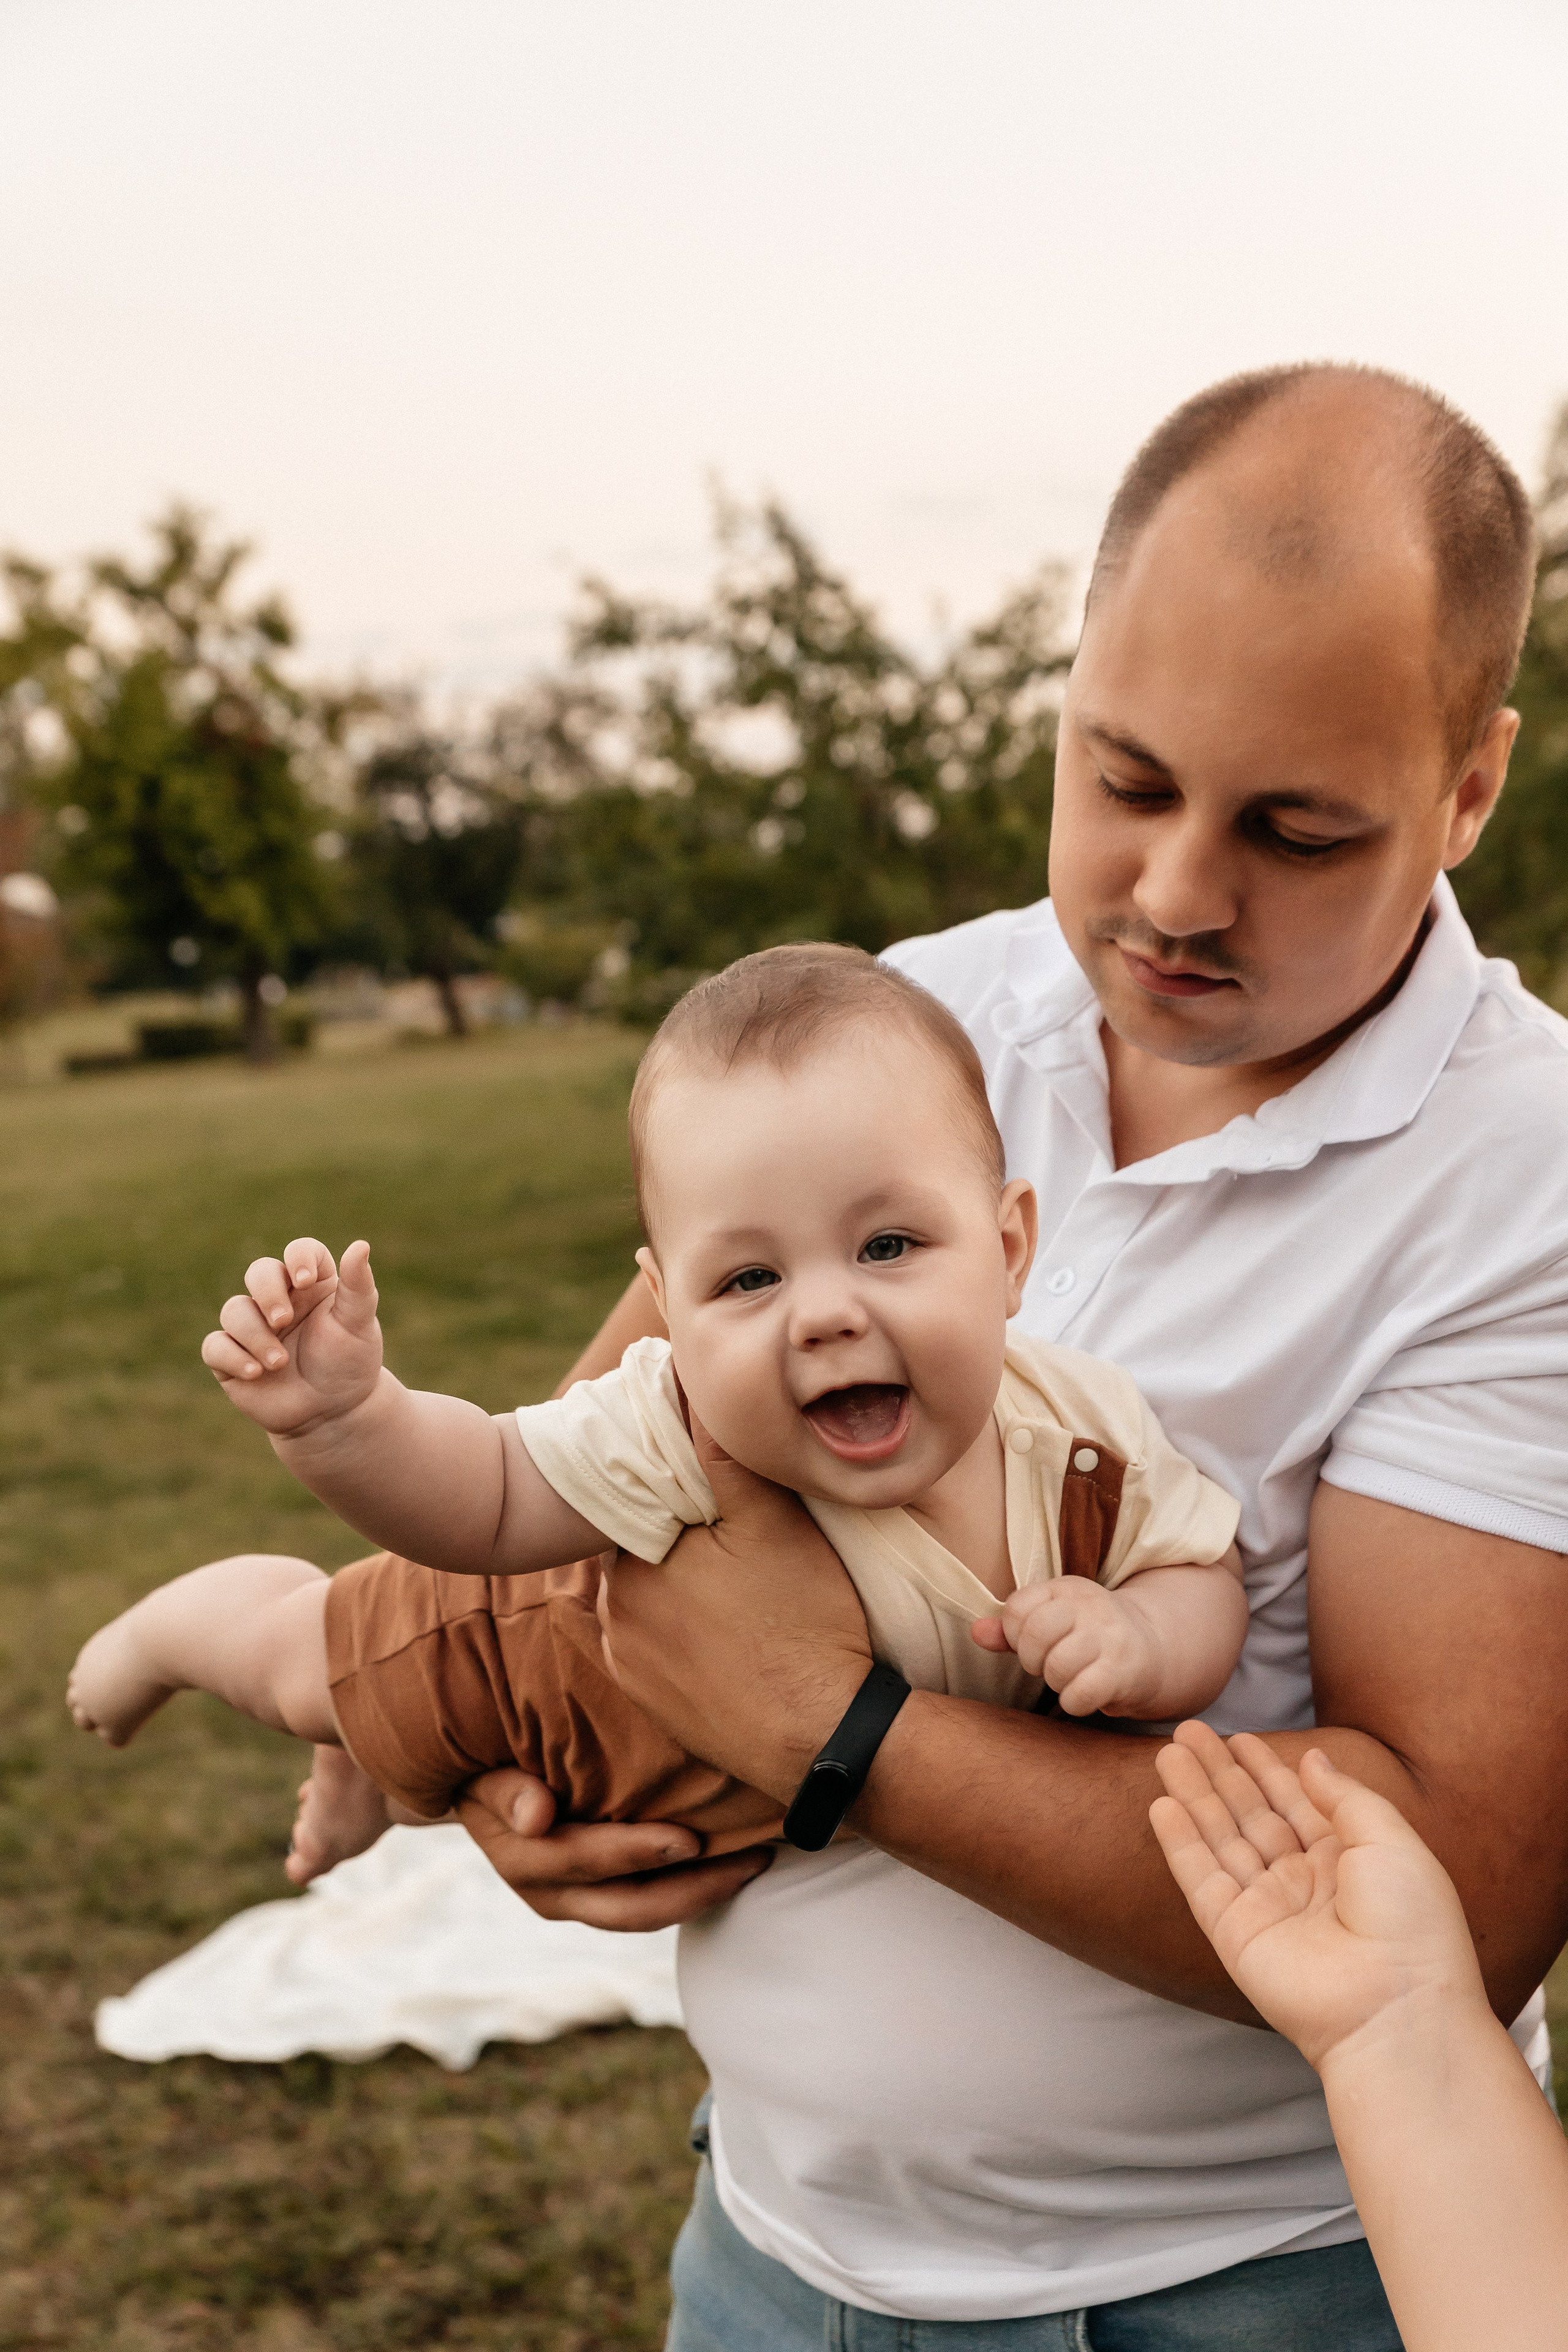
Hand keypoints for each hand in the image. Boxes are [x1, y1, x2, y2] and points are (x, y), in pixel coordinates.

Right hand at [201, 1237, 382, 1435]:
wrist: (332, 1413)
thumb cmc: (349, 1363)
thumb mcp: (359, 1325)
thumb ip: (358, 1286)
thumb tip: (361, 1245)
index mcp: (312, 1284)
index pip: (300, 1251)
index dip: (298, 1258)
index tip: (305, 1281)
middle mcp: (279, 1299)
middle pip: (259, 1272)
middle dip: (267, 1293)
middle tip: (282, 1320)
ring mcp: (253, 1326)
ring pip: (234, 1310)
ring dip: (254, 1335)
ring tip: (278, 1363)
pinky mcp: (231, 1356)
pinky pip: (215, 1346)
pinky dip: (232, 1356)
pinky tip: (255, 1373)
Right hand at [456, 1767, 772, 1929]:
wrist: (483, 1798)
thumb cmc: (491, 1771)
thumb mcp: (487, 1776)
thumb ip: (509, 1793)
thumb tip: (537, 1816)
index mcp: (526, 1863)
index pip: (587, 1861)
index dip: (639, 1853)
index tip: (692, 1838)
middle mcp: (556, 1896)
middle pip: (633, 1907)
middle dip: (696, 1889)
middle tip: (752, 1859)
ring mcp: (583, 1905)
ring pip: (650, 1915)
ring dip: (705, 1894)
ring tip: (757, 1862)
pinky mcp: (605, 1900)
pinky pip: (654, 1904)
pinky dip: (694, 1890)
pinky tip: (734, 1864)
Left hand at [597, 1417, 871, 1802]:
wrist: (823, 1738)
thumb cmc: (802, 1622)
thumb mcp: (772, 1521)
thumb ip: (722, 1451)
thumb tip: (688, 1385)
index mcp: (632, 1562)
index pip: (645, 1499)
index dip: (686, 1486)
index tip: (729, 1492)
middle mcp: (615, 1615)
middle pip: (650, 1549)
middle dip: (687, 1537)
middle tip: (748, 1540)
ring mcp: (631, 1666)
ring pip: (657, 1599)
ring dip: (690, 1588)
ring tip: (750, 1590)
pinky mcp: (655, 1705)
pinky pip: (665, 1649)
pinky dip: (693, 1636)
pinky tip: (739, 1634)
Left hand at [972, 1577, 1160, 1715]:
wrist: (1152, 1649)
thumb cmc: (1088, 1636)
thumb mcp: (1052, 1621)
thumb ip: (1011, 1629)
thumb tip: (976, 1633)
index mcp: (1067, 1587)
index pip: (1016, 1609)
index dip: (1015, 1635)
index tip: (1034, 1643)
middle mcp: (1090, 1605)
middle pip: (1035, 1634)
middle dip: (1033, 1659)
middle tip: (1049, 1664)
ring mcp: (1110, 1637)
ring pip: (1057, 1667)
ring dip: (1056, 1682)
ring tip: (1071, 1677)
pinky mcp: (1124, 1671)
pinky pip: (1079, 1694)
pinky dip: (1075, 1702)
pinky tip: (1085, 1693)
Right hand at [1150, 1721, 1488, 2072]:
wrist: (1395, 2010)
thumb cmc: (1411, 1926)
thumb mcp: (1392, 1841)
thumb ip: (1346, 1796)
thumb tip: (1311, 1759)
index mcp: (1347, 1862)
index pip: (1296, 1805)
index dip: (1267, 1769)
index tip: (1238, 1736)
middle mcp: (1304, 1884)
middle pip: (1251, 1816)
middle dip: (1221, 1773)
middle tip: (1188, 1731)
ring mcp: (1267, 1909)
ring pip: (1220, 1840)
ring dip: (1194, 1797)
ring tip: (1168, 1753)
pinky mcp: (1235, 1934)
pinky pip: (1201, 1880)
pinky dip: (1181, 1843)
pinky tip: (1163, 1806)